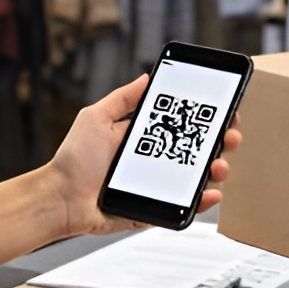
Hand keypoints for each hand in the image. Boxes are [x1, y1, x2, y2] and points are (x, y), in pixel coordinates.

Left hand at [49, 75, 241, 238]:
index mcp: (143, 139)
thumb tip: (146, 77)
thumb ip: (122, 99)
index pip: (181, 126)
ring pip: (196, 178)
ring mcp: (157, 187)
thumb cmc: (72, 160)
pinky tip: (210, 192)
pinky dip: (202, 201)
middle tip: (229, 136)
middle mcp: (154, 161)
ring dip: (215, 170)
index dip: (204, 120)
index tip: (222, 111)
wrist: (59, 198)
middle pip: (196, 151)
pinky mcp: (155, 210)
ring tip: (218, 165)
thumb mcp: (95, 118)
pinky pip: (184, 207)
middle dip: (220, 142)